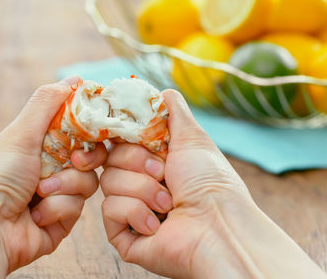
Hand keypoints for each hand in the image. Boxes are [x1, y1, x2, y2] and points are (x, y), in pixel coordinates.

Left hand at [0, 76, 106, 278]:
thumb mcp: (19, 134)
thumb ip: (46, 104)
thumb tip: (74, 79)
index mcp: (35, 144)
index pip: (74, 130)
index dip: (87, 128)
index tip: (94, 126)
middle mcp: (47, 168)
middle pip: (88, 156)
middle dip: (84, 159)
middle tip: (74, 161)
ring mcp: (54, 196)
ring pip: (87, 182)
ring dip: (64, 186)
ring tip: (39, 192)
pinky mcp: (59, 221)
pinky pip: (76, 208)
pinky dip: (57, 208)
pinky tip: (35, 214)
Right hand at [100, 90, 326, 278]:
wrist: (218, 225)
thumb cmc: (210, 181)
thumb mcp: (191, 136)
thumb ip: (173, 110)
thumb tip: (162, 91)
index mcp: (151, 162)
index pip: (117, 143)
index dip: (115, 139)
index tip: (118, 136)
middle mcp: (139, 184)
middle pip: (110, 160)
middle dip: (138, 164)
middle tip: (164, 174)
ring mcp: (130, 210)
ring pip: (108, 184)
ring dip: (142, 190)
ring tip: (169, 203)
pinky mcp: (123, 234)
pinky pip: (109, 211)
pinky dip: (135, 212)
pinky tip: (157, 223)